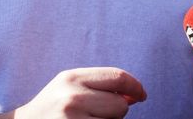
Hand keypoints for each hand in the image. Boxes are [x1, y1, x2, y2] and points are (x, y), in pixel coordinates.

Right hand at [2, 67, 146, 118]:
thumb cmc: (52, 109)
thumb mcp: (69, 88)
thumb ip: (100, 86)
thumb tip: (135, 95)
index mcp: (71, 78)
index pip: (117, 78)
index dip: (135, 87)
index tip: (141, 95)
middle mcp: (72, 97)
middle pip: (119, 105)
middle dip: (115, 112)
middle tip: (95, 116)